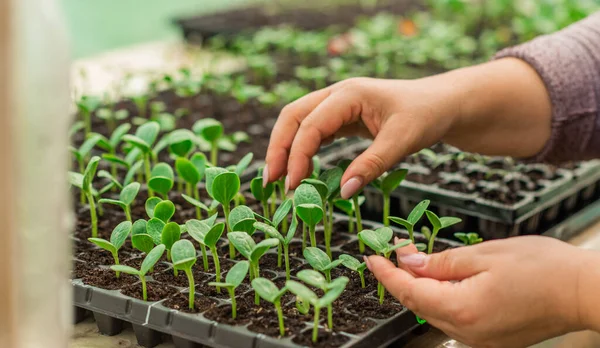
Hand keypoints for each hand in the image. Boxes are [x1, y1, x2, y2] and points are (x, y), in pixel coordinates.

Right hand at [263, 76, 460, 196]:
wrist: (442, 104)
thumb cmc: (426, 116)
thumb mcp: (402, 141)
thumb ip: (371, 165)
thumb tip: (342, 192)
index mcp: (349, 94)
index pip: (311, 124)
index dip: (297, 155)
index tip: (293, 186)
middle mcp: (337, 94)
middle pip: (293, 116)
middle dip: (278, 148)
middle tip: (272, 182)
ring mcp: (337, 104)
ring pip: (298, 122)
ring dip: (285, 148)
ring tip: (280, 180)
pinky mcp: (341, 116)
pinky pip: (312, 130)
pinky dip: (301, 149)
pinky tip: (301, 170)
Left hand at [365, 236, 594, 347]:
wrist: (583, 291)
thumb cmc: (542, 268)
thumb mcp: (484, 254)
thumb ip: (440, 262)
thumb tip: (408, 261)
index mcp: (462, 310)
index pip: (408, 291)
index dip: (386, 273)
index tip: (372, 256)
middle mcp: (467, 333)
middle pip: (418, 304)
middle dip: (401, 277)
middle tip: (394, 251)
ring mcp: (480, 340)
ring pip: (435, 311)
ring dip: (421, 287)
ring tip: (416, 260)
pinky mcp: (492, 339)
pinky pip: (455, 318)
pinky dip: (442, 297)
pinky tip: (442, 279)